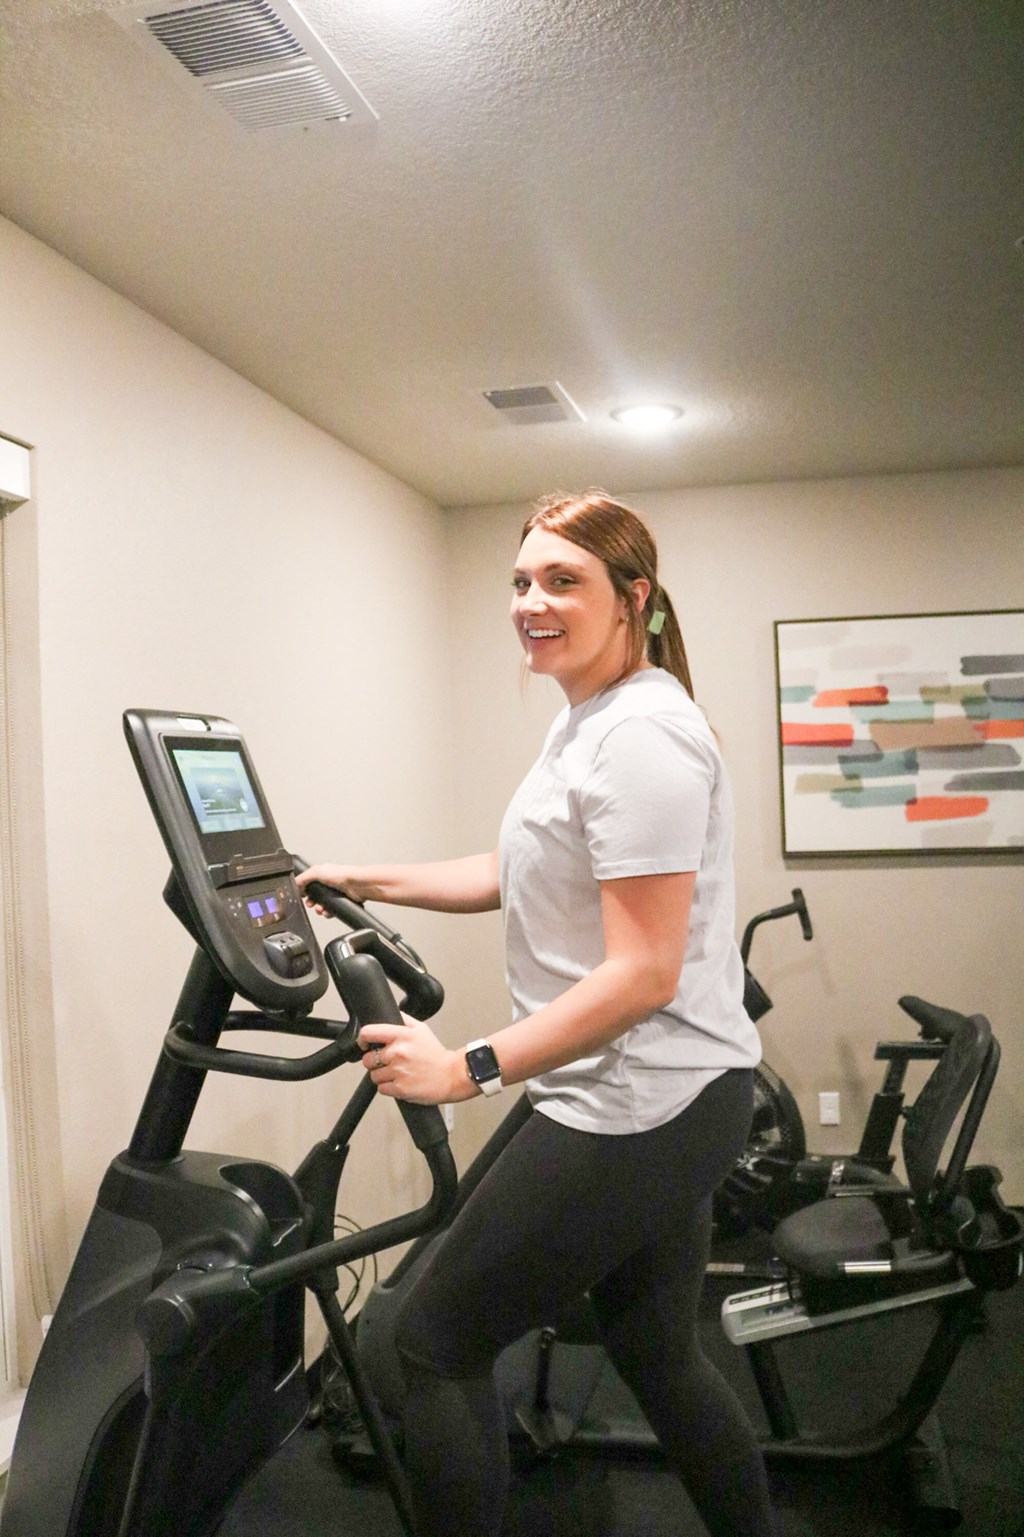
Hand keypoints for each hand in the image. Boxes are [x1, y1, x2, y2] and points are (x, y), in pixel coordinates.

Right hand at [295, 864, 371, 915]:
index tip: (300, 896)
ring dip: (319, 909)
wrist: (358, 885)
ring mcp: (335, 893)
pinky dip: (327, 913)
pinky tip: (327, 912)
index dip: (302, 890)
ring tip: (320, 909)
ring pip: (322, 904)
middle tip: (310, 904)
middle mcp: (328, 883)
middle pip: (314, 895)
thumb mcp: (316, 872)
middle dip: (310, 902)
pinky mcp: (341, 901)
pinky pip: (330, 910)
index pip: (308, 883)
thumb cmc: (341, 874)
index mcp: (321, 874)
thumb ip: (303, 878)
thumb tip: (294, 884)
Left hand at [357, 1017, 477, 1105]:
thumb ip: (404, 1019)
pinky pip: (381, 1088)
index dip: (362, 1039)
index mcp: (402, 1035)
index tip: (365, 1043)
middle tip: (388, 1062)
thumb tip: (389, 1013)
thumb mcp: (422, 1029)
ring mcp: (398, 1071)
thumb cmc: (436, 1054)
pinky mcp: (400, 1089)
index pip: (369, 1032)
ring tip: (397, 1073)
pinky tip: (400, 1082)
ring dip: (382, 1076)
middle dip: (375, 1061)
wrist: (451, 1075)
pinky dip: (388, 1087)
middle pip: (368, 1058)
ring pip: (373, 1075)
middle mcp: (398, 1052)